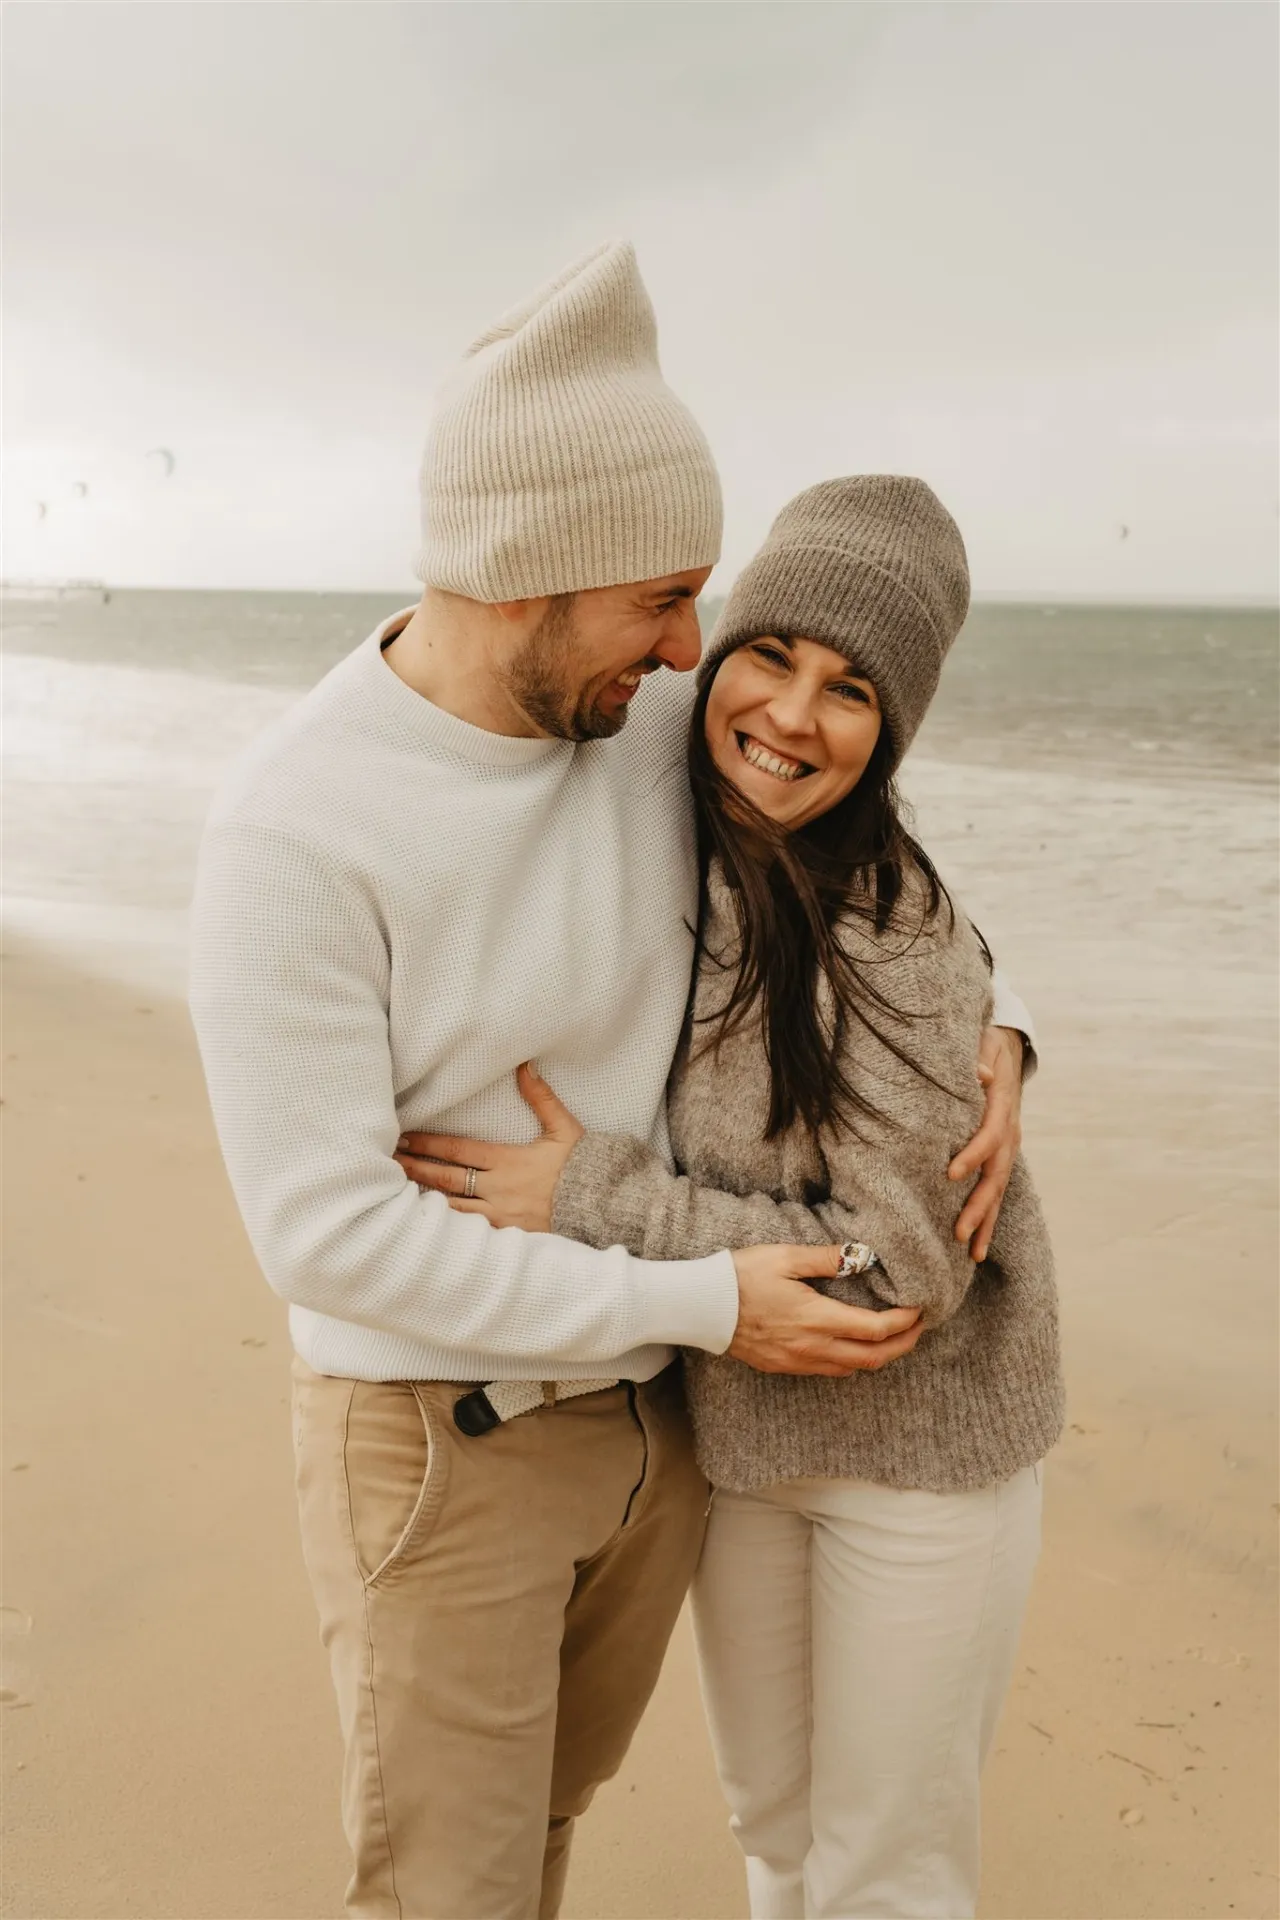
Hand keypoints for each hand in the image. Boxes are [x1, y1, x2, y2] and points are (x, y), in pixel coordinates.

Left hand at [395, 1064, 584, 1233]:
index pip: (458, 1150)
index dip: (429, 1143)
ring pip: (452, 1207)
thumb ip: (541, 1097)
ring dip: (424, 1197)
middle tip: (389, 1161)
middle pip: (446, 1178)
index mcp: (508, 1161)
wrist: (602, 1207)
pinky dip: (446, 1225)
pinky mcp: (507, 1236)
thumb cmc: (582, 1166)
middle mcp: (498, 1188)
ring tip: (397, 1192)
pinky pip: (469, 1231)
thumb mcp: (564, 1128)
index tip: (405, 1137)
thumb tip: (525, 1065)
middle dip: (416, 1168)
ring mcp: (500, 1215)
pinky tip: (428, 1222)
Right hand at [729, 1244, 923, 1377]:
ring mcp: (797, 1362)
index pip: (876, 1330)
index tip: (919, 1309)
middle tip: (918, 1329)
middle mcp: (812, 1347)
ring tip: (892, 1337)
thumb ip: (827, 1258)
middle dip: (903, 1345)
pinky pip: (828, 1371)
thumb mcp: (785, 1257)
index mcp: (817, 1318)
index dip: (905, 1322)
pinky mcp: (783, 1367)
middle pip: (873, 1358)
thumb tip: (863, 1255)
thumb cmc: (740, 1276)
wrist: (701, 1307)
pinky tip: (851, 1345)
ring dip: (879, 1356)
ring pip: (852, 1369)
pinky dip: (851, 1361)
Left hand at [947, 1025, 1024, 1261]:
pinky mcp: (1001, 1156)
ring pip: (999, 1190)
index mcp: (1002, 1106)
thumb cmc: (986, 1046)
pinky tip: (976, 1246)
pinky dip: (987, 1218)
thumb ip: (978, 1058)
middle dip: (979, 1205)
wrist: (1007, 1049)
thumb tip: (980, 1074)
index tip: (950, 1173)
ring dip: (985, 1221)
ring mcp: (1008, 1147)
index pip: (989, 1135)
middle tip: (960, 1232)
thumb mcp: (983, 1042)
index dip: (973, 1155)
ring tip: (972, 1253)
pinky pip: (996, 1191)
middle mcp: (1009, 1131)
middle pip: (997, 1174)